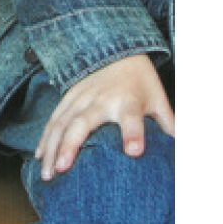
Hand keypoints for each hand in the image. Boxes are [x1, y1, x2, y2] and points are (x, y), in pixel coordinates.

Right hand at [36, 54, 173, 180]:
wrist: (116, 49)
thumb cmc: (140, 82)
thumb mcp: (159, 100)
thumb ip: (168, 126)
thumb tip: (183, 154)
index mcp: (128, 100)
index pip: (131, 117)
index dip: (133, 133)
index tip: (134, 152)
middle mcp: (101, 99)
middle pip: (83, 122)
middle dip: (71, 145)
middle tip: (63, 169)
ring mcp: (80, 98)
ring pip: (61, 123)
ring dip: (52, 148)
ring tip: (48, 174)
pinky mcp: (67, 98)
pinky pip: (53, 120)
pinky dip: (45, 139)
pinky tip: (39, 157)